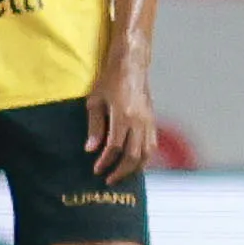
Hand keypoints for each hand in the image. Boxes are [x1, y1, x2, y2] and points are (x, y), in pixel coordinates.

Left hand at [87, 53, 154, 181]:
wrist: (131, 65)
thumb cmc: (110, 80)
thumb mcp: (95, 101)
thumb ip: (94, 127)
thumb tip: (91, 149)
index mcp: (123, 116)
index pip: (115, 148)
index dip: (105, 162)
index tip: (96, 170)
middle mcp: (139, 121)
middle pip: (133, 155)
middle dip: (121, 171)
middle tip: (109, 180)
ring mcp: (148, 121)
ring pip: (146, 153)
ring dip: (134, 168)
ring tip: (123, 175)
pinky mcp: (153, 120)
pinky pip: (152, 145)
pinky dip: (144, 157)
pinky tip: (135, 162)